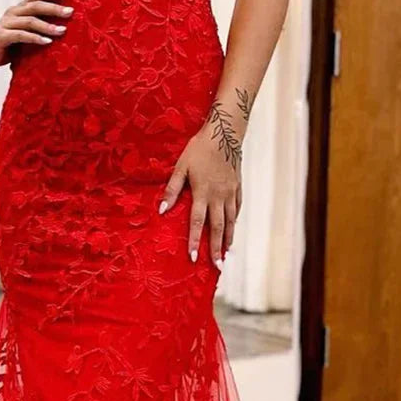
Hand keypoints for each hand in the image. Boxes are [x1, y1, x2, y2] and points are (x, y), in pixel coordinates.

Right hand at [0, 0, 72, 69]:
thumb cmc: (7, 43)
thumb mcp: (24, 33)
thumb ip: (38, 28)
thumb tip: (64, 29)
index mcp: (19, 9)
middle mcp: (13, 13)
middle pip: (35, 5)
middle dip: (54, 8)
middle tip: (70, 12)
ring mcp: (6, 24)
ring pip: (29, 20)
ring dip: (47, 25)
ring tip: (62, 31)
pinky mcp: (1, 37)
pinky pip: (21, 35)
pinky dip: (35, 38)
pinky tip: (47, 42)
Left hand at [158, 122, 241, 268]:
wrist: (225, 133)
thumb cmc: (199, 149)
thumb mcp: (181, 167)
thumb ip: (172, 190)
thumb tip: (161, 210)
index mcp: (203, 193)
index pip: (197, 223)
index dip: (194, 241)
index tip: (193, 258)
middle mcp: (219, 196)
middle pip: (217, 227)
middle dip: (215, 248)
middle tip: (217, 266)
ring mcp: (231, 192)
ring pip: (230, 221)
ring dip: (228, 239)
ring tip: (226, 254)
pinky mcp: (238, 187)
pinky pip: (237, 208)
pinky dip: (235, 221)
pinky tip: (233, 229)